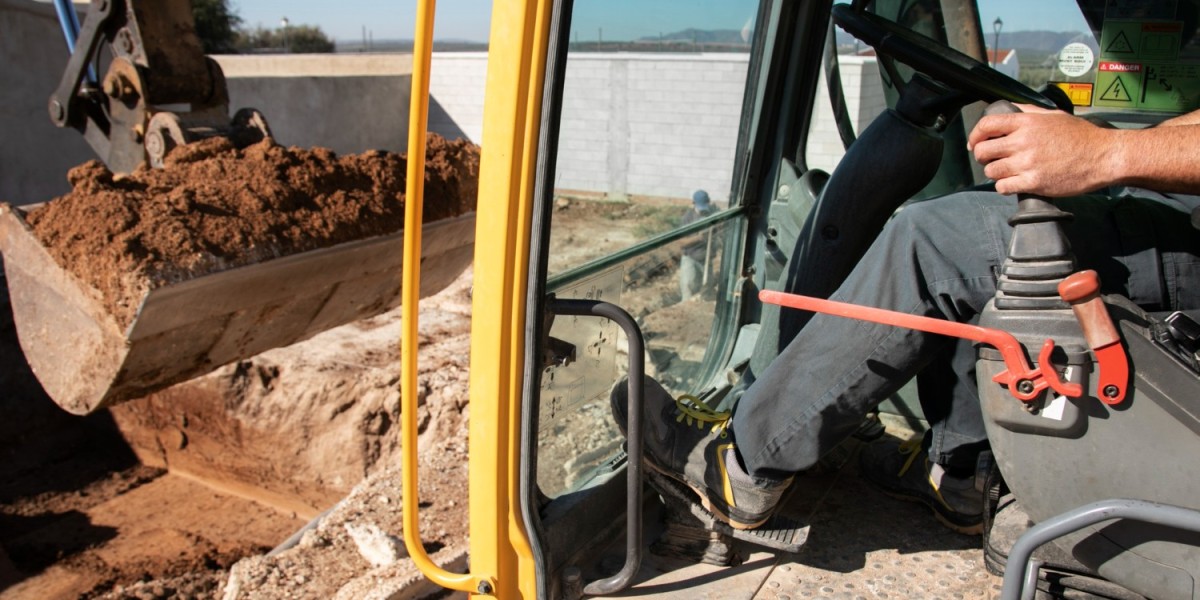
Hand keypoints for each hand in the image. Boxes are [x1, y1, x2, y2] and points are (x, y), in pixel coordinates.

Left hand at [967, 110, 1116, 196]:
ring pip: (991, 171)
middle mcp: (1023, 141)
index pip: (987, 124)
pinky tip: (1013, 182)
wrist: (1103, 156)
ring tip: (1007, 171)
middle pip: (983, 151)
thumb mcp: (1054, 115)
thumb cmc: (1081, 136)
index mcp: (1027, 122)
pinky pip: (1002, 187)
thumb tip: (1010, 109)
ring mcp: (1027, 163)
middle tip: (992, 159)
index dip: (975, 135)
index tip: (974, 143)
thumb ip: (1028, 111)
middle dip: (984, 156)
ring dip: (995, 172)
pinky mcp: (1033, 182)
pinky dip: (1004, 186)